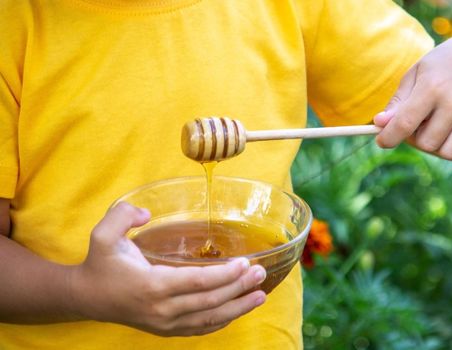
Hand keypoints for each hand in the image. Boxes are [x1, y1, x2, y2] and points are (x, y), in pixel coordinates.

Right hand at [69, 202, 266, 336]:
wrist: (86, 298)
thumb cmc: (100, 263)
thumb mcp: (102, 234)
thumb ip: (122, 216)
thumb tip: (145, 212)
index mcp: (151, 285)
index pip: (196, 282)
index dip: (224, 275)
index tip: (244, 264)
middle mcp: (161, 309)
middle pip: (209, 301)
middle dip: (239, 288)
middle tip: (260, 274)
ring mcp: (165, 323)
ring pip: (209, 319)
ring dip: (238, 308)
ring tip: (260, 295)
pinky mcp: (167, 330)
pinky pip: (200, 328)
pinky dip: (222, 321)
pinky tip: (239, 309)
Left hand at [374, 35, 451, 160]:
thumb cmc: (438, 68)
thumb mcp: (414, 76)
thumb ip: (397, 103)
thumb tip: (379, 125)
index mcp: (433, 87)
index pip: (405, 124)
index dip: (389, 138)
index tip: (382, 141)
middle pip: (426, 143)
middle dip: (416, 139)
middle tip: (418, 124)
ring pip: (447, 153)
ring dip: (436, 147)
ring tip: (436, 129)